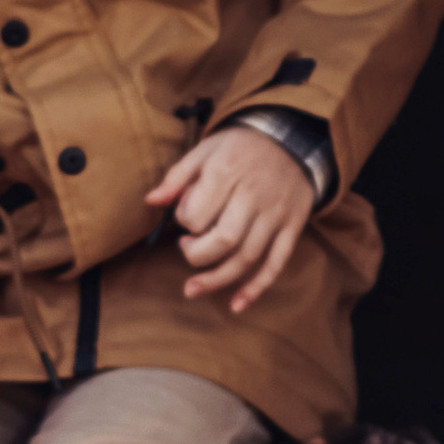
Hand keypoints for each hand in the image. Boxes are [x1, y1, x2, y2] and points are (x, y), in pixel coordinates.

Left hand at [144, 125, 313, 312]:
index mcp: (227, 172)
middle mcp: (254, 195)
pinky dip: (257, 288)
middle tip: (186, 248)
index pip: (197, 215)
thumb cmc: (240, 147)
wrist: (292, 139)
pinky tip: (237, 304)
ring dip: (218, 279)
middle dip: (197, 256)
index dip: (184, 223)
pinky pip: (276, 262)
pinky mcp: (293, 226)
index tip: (184, 218)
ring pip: (247, 258)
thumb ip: (177, 176)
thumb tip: (151, 201)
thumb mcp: (207, 149)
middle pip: (223, 241)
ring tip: (194, 287)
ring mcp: (276, 214)